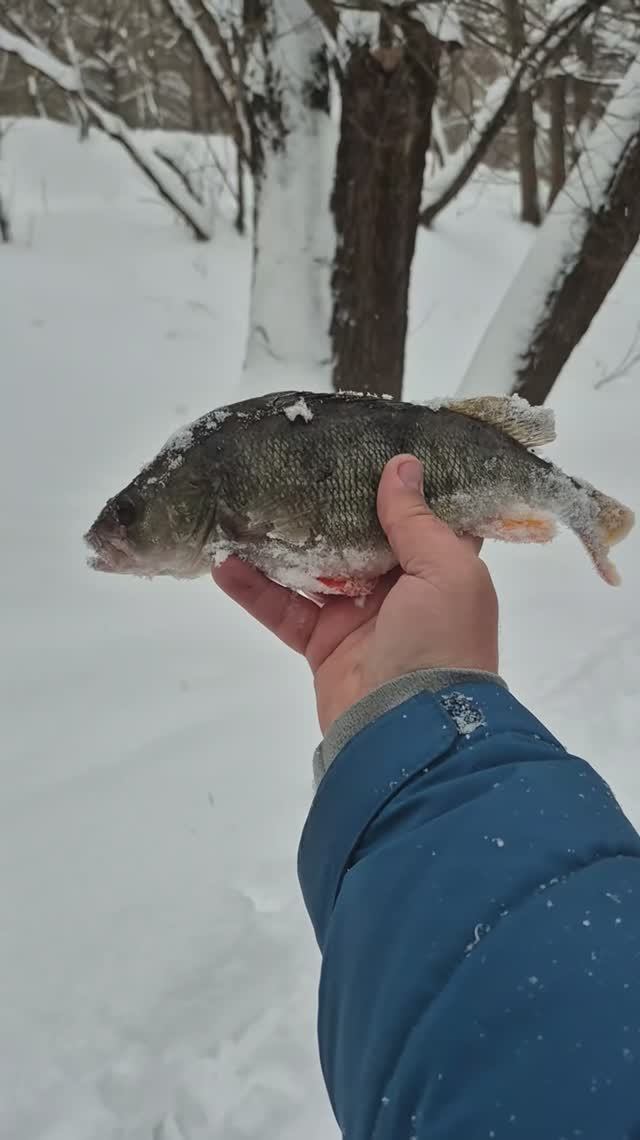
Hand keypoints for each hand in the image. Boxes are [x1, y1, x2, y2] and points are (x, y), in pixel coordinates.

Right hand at [212, 455, 498, 733]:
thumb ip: (416, 520)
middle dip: (329, 504)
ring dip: (282, 542)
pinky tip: (223, 562)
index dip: (399, 483)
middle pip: (359, 536)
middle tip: (293, 463)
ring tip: (245, 506)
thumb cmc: (442, 642)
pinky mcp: (323, 645)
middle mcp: (401, 588)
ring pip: (314, 568)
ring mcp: (359, 617)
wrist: (410, 729)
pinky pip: (284, 609)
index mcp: (440, 567)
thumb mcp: (446, 570)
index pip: (421, 516)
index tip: (368, 444)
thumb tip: (401, 464)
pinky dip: (254, 590)